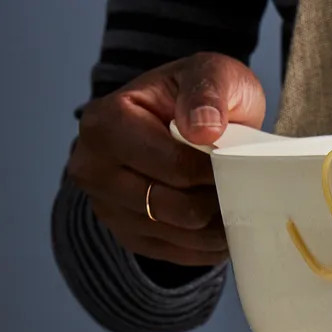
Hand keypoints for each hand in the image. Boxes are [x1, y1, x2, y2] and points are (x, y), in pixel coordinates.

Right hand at [68, 53, 265, 266]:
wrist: (182, 126)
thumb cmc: (198, 99)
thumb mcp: (210, 74)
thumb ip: (208, 91)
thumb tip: (203, 130)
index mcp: (105, 125)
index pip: (174, 167)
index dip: (215, 170)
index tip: (235, 161)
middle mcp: (94, 172)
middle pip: (177, 209)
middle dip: (216, 200)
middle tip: (237, 185)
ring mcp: (108, 211)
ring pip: (183, 237)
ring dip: (217, 225)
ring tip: (231, 200)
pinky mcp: (130, 239)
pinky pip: (182, 256)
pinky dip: (210, 243)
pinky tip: (220, 219)